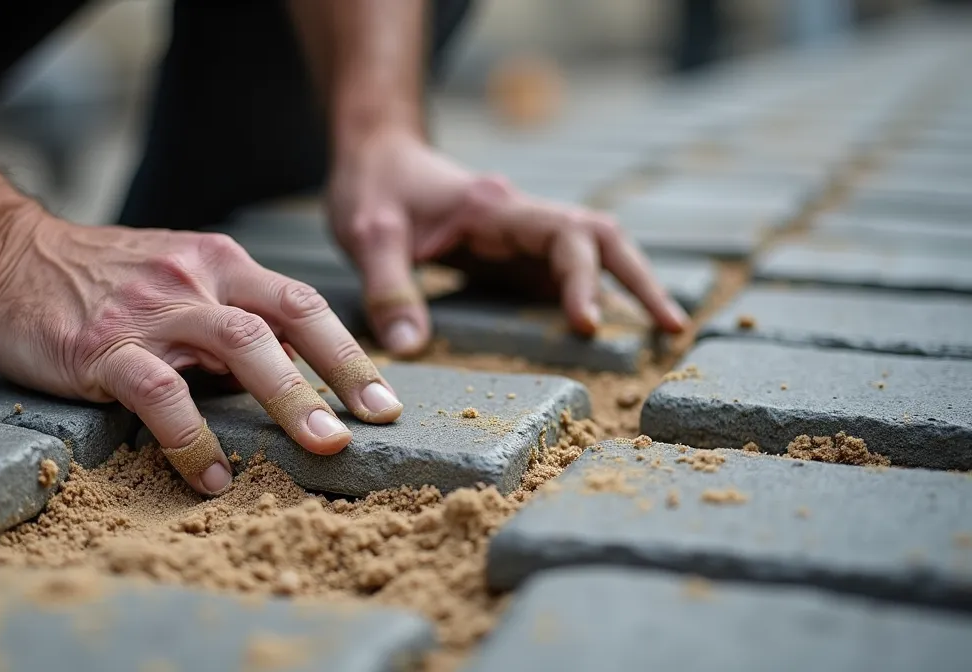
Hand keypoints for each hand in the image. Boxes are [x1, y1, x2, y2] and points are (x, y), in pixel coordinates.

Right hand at [0, 207, 404, 494]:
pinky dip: (194, 438)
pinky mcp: (105, 349)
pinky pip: (162, 395)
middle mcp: (197, 278)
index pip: (301, 303)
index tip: (384, 399)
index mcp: (220, 263)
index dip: (349, 351)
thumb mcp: (177, 277)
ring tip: (321, 447)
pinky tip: (214, 476)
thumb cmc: (100, 279)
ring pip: (240, 347)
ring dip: (289, 398)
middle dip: (342, 371)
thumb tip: (292, 368)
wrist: (7, 258)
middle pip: (288, 318)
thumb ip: (230, 315)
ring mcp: (153, 312)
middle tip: (376, 422)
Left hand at [326, 129, 690, 355]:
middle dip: (640, 280)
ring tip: (662, 336)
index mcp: (496, 209)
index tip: (586, 325)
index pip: (565, 236)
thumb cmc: (373, 186)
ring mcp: (522, 239)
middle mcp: (521, 220)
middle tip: (672, 331)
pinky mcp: (513, 258)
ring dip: (629, 288)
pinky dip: (593, 300)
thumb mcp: (367, 234)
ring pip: (594, 255)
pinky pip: (565, 277)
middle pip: (602, 239)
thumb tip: (408, 350)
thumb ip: (388, 286)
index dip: (583, 279)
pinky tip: (607, 336)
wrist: (376, 155)